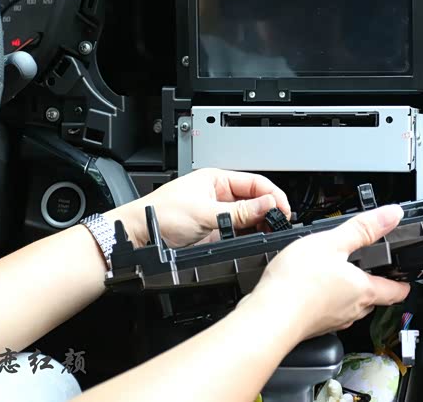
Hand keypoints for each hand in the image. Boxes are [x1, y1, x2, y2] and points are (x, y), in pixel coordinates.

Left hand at [107, 169, 290, 246]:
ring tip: (269, 233)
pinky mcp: (216, 234)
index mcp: (217, 179)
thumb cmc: (160, 214)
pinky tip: (255, 241)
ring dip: (260, 225)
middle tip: (279, 224)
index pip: (255, 183)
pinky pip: (240, 234)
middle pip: (256, 201)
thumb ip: (240, 211)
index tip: (283, 210)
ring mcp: (219, 215)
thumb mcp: (205, 212)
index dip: (272, 195)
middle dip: (269, 211)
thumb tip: (268, 205)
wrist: (139, 237)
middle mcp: (220, 196)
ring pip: (250, 218)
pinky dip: (250, 237)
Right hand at [244, 205, 409, 340]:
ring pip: (350, 307)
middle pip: (373, 299)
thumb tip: (392, 214)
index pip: (396, 291)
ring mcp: (332, 321)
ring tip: (336, 275)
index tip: (405, 276)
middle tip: (368, 268)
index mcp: (363, 289)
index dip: (404, 282)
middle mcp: (352, 310)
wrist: (269, 316)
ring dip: (348, 293)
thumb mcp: (331, 242)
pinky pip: (328, 313)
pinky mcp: (313, 327)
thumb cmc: (297, 282)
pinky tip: (311, 289)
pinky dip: (326, 301)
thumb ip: (363, 228)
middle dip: (373, 284)